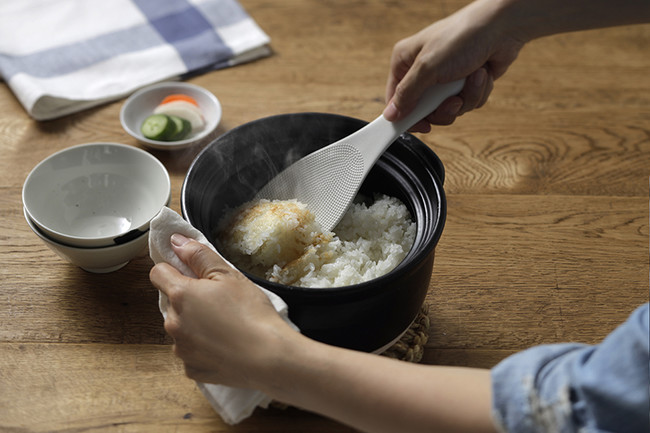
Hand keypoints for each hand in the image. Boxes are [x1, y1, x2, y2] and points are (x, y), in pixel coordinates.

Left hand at [149, 233, 296, 388]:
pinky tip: (225, 344)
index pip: (158, 273)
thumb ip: (199, 255)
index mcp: (180, 295)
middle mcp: (173, 323)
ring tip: (226, 324)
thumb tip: (177, 242)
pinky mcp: (191, 369)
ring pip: (181, 327)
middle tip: (220, 300)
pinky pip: (191, 351)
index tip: (191, 272)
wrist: (269, 358)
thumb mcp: (229, 275)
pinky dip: (204, 347)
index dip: (174, 268)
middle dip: (190, 299)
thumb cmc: (251, 314)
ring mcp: (181, 348)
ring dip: (195, 324)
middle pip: (172, 302)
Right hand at [383, 0, 524, 131]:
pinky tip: (482, 74)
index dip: (406, 116)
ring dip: (465, 98)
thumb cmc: (462, 37)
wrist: (502, 27)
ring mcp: (445, 78)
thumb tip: (391, 115)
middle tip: (453, 101)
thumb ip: (407, 94)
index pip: (396, 99)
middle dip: (444, 109)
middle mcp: (424, 71)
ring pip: (449, 109)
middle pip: (424, 111)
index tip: (422, 126)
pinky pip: (467, 102)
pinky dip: (477, 92)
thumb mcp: (427, 68)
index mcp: (405, 62)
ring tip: (473, 78)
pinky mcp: (465, 82)